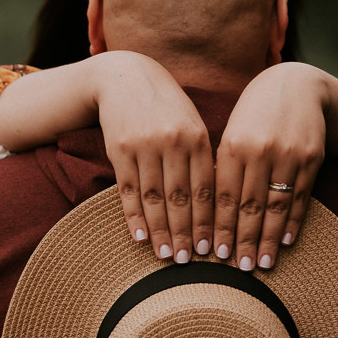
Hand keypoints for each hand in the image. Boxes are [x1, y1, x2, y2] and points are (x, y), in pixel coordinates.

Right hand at [96, 52, 214, 262]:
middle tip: (187, 261)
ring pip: (154, 197)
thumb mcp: (192, 123)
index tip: (209, 249)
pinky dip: (134, 215)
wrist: (125, 77)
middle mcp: (173, 142)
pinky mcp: (119, 149)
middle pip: (181, 198)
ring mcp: (144, 146)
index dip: (207, 222)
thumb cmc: (166, 105)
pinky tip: (140, 236)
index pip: (206, 189)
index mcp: (197, 137)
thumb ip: (203, 158)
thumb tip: (217, 203)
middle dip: (185, 232)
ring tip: (165, 256)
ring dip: (160, 230)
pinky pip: (128, 189)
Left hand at [214, 63, 327, 271]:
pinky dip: (292, 221)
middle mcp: (261, 150)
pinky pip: (300, 196)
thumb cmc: (255, 113)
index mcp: (233, 144)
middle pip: (250, 205)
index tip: (215, 254)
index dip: (221, 228)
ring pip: (276, 205)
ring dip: (268, 238)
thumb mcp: (233, 132)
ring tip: (262, 263)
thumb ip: (222, 167)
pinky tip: (285, 241)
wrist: (298, 85)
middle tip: (239, 268)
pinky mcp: (312, 158)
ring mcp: (288, 155)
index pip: (225, 196)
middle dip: (244, 240)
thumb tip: (207, 212)